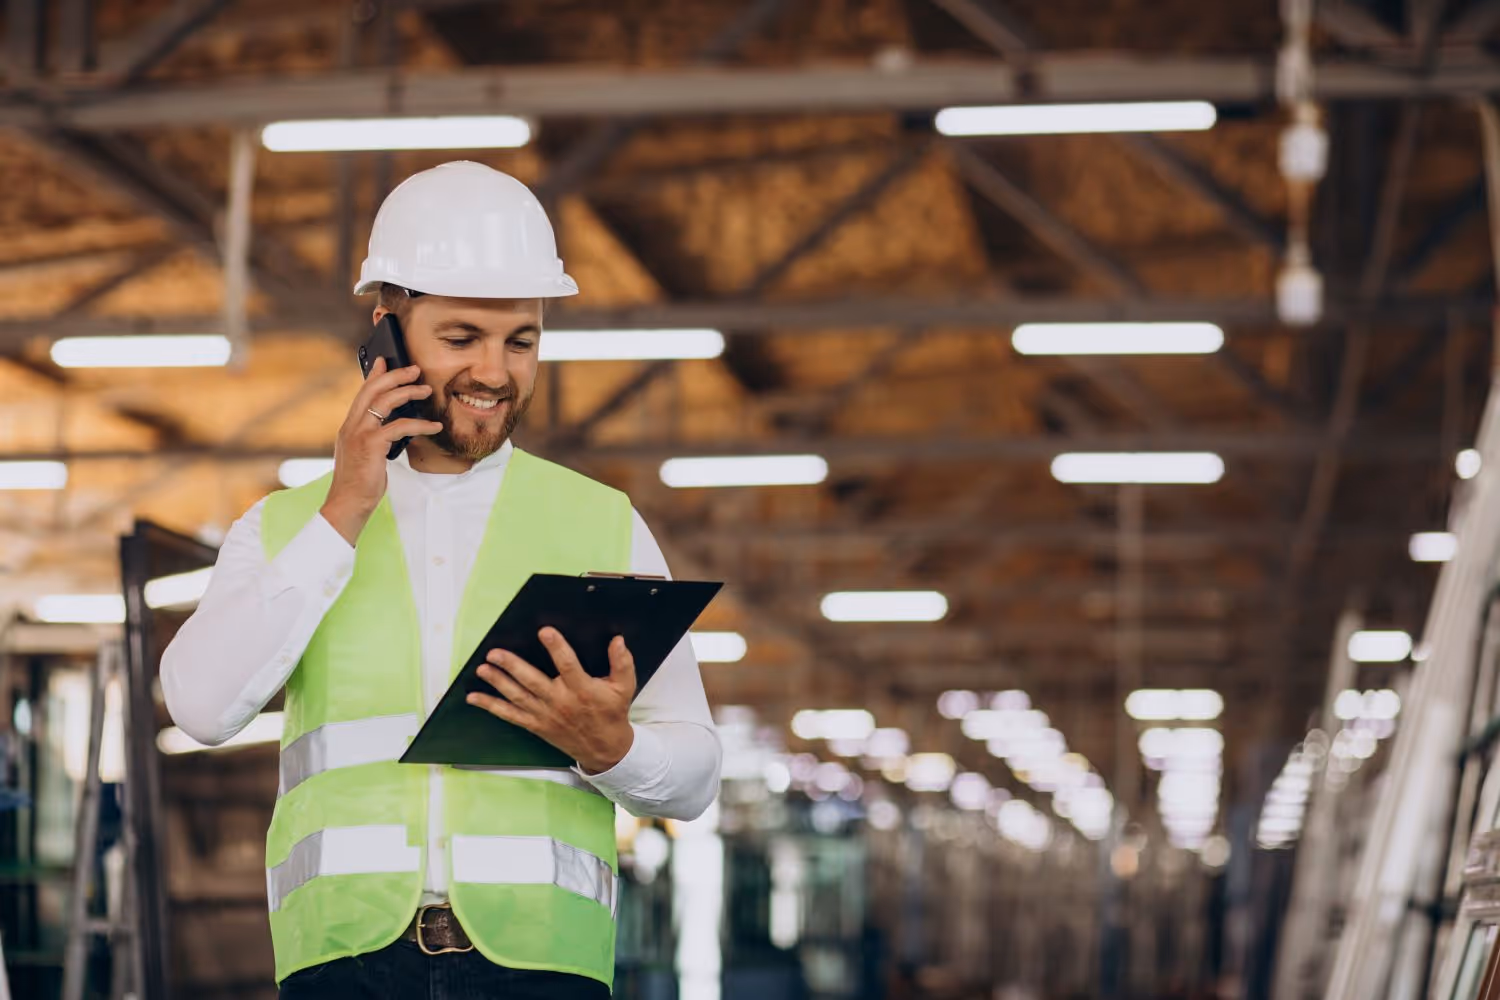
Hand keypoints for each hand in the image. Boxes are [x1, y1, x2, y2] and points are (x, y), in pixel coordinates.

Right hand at [320, 357, 442, 543]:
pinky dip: (420, 424)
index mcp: (349, 427)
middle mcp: (351, 426)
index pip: (362, 394)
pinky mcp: (371, 445)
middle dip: (395, 376)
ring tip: (427, 391)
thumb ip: (375, 438)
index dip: (374, 375)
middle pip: (373, 390)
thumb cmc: (360, 483)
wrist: (348, 504)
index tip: (385, 361)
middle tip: (414, 369)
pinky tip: (434, 426)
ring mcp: (359, 434)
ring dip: (409, 392)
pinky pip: (400, 426)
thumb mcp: (366, 455)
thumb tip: (395, 428)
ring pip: (385, 401)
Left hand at [467, 628, 636, 773]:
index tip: (545, 632)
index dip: (557, 648)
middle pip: (532, 681)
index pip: (568, 665)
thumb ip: (622, 663)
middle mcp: (561, 702)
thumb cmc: (612, 713)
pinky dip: (491, 706)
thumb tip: (618, 640)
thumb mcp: (624, 687)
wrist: (605, 749)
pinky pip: (510, 715)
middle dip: (512, 666)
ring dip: (498, 683)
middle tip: (495, 653)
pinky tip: (474, 697)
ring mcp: (545, 715)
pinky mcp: (536, 725)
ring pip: (517, 697)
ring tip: (483, 669)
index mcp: (582, 689)